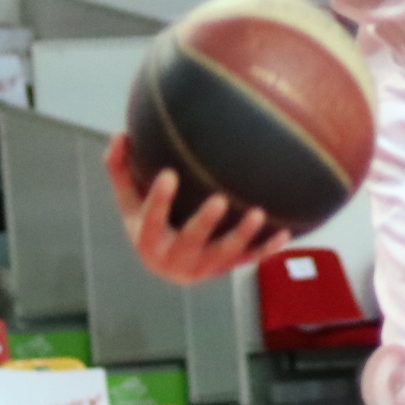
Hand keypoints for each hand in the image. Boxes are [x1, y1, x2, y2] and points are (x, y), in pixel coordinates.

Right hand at [104, 132, 290, 284]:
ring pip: (223, 254)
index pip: (150, 220)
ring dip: (242, 236)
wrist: (166, 266)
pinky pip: (246, 260)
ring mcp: (201, 267)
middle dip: (204, 223)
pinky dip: (266, 249)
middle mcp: (173, 258)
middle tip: (220, 199)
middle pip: (189, 242)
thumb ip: (121, 169)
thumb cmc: (147, 221)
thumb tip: (119, 134)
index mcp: (147, 239)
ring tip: (259, 213)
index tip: (169, 174)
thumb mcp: (129, 200)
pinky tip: (284, 234)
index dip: (159, 200)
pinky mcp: (223, 270)